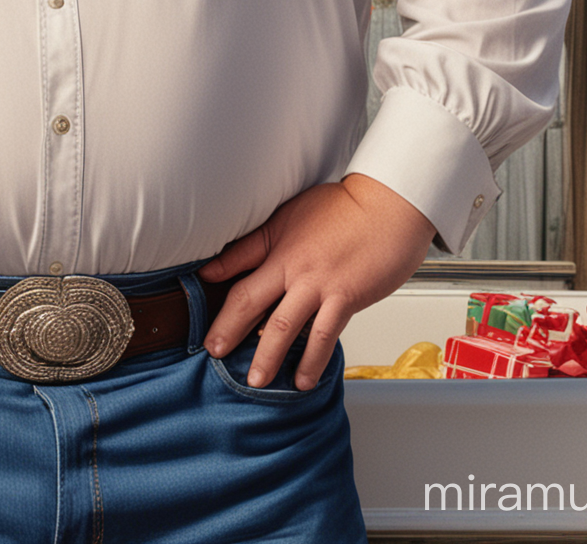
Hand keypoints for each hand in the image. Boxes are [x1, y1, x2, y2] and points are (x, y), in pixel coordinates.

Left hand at [198, 173, 434, 390]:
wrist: (388, 206)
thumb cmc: (347, 206)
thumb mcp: (296, 210)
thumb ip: (269, 234)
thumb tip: (245, 249)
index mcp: (277, 238)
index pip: (235, 259)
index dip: (214, 277)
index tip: (197, 297)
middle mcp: (292, 263)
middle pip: (249, 299)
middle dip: (227, 328)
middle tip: (213, 351)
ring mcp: (317, 283)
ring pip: (282, 326)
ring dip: (266, 356)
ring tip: (255, 380)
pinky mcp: (344, 298)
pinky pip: (322, 336)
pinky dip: (311, 362)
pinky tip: (303, 380)